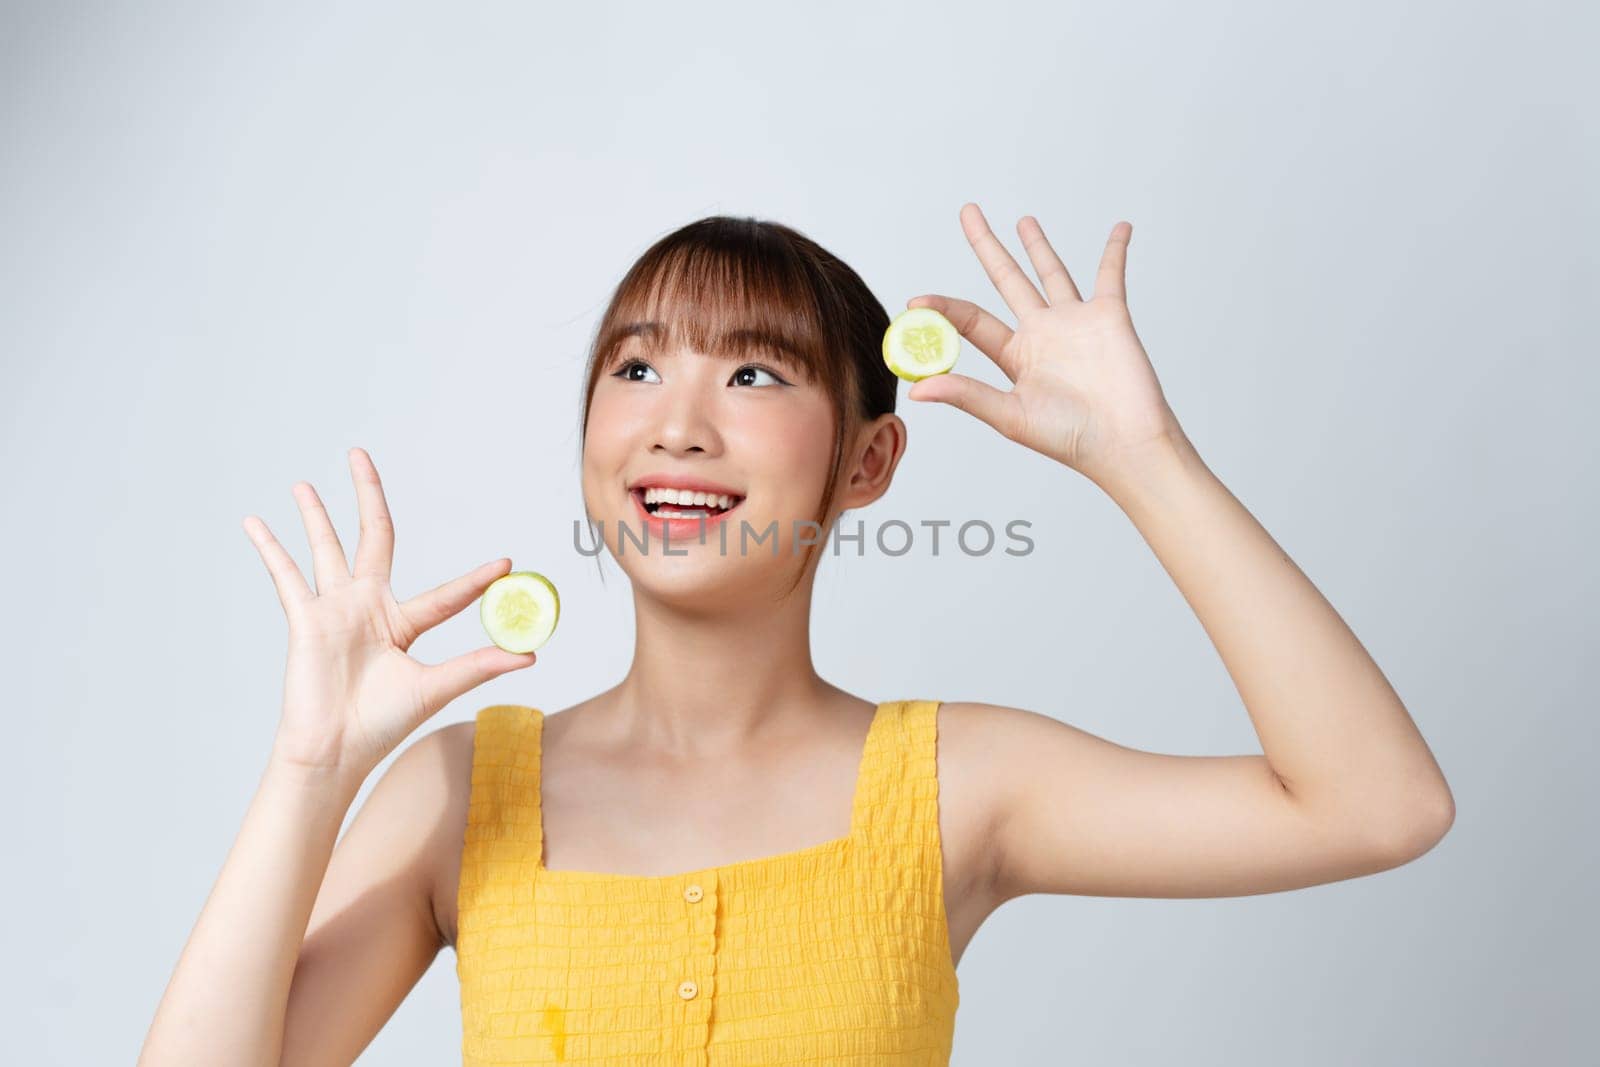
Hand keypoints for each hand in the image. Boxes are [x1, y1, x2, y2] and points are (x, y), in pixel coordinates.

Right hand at [242, 447, 535, 781]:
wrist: (334, 752)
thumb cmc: (381, 725)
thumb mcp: (435, 688)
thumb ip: (477, 666)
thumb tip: (530, 657)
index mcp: (403, 624)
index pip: (446, 594)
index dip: (476, 582)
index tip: (506, 563)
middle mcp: (368, 607)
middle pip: (371, 537)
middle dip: (367, 496)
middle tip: (360, 456)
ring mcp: (334, 610)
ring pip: (324, 549)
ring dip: (313, 515)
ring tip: (303, 483)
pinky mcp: (305, 619)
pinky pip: (285, 575)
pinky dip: (269, 548)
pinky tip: (253, 521)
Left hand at [906, 203, 1189, 484]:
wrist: (1123, 443)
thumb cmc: (1070, 438)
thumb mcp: (1010, 417)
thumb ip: (967, 395)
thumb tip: (917, 389)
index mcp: (1015, 356)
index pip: (971, 320)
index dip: (943, 307)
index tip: (915, 300)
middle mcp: (1041, 334)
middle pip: (1007, 279)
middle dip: (988, 245)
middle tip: (968, 211)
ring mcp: (1075, 323)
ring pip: (1052, 273)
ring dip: (1038, 246)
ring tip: (1023, 221)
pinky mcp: (1109, 316)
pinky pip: (1111, 274)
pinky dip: (1116, 250)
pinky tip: (1120, 227)